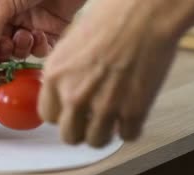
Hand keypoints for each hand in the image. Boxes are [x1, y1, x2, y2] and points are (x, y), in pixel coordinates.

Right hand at [0, 0, 86, 66]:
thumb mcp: (1, 3)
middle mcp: (7, 15)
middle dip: (1, 51)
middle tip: (7, 47)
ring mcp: (29, 22)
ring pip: (18, 50)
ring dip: (20, 48)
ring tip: (25, 36)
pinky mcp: (50, 28)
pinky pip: (40, 49)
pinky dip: (39, 47)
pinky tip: (39, 35)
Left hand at [37, 0, 193, 146]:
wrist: (145, 10)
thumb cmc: (112, 16)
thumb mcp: (71, 42)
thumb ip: (64, 71)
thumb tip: (63, 88)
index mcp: (55, 76)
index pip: (47, 116)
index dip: (62, 115)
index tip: (71, 112)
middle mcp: (74, 95)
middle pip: (69, 136)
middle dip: (80, 129)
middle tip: (92, 120)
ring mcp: (102, 106)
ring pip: (95, 142)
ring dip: (104, 133)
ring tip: (113, 119)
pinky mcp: (132, 111)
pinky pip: (127, 136)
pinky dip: (131, 129)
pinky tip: (133, 114)